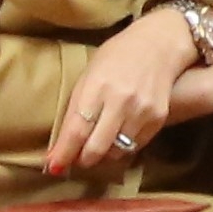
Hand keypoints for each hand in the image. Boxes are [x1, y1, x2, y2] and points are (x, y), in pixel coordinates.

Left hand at [48, 6, 210, 175]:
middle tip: (77, 157)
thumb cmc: (117, 56)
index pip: (77, 130)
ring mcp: (142, 111)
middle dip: (82, 159)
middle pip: (96, 147)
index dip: (63, 153)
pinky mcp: (158, 118)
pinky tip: (118, 134)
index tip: (53, 167)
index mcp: (97, 86)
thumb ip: (76, 107)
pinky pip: (134, 147)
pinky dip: (122, 147)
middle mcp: (121, 101)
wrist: (159, 44)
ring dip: (102, 154)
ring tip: (99, 142)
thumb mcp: (89, 74)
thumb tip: (62, 144)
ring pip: (115, 152)